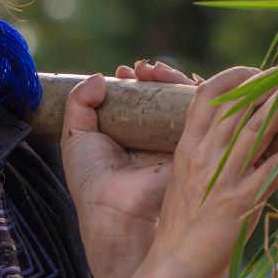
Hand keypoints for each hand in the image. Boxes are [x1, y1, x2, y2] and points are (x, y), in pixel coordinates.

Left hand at [60, 58, 198, 277]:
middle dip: (156, 78)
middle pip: (163, 98)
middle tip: (144, 69)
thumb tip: (99, 77)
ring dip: (173, 82)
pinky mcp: (190, 148)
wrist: (112, 209)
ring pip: (181, 103)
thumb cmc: (91, 179)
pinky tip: (183, 83)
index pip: (140, 101)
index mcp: (129, 136)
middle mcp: (153, 139)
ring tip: (156, 71)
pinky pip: (201, 117)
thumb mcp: (76, 137)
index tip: (125, 71)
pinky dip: (196, 96)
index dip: (135, 82)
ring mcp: (172, 143)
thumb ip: (80, 104)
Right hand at [144, 65, 277, 277]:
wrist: (173, 262)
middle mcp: (203, 155)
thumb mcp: (185, 181)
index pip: (205, 98)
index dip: (231, 78)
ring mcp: (223, 176)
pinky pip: (275, 167)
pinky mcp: (242, 200)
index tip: (254, 72)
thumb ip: (206, 159)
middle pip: (236, 105)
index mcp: (187, 148)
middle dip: (267, 82)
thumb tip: (235, 145)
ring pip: (257, 127)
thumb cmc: (180, 226)